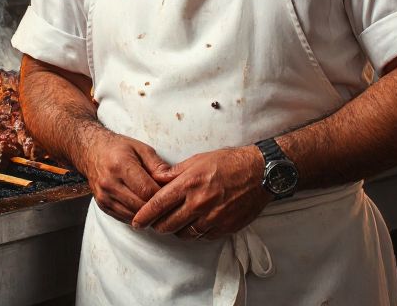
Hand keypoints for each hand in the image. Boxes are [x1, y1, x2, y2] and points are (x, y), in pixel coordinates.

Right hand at [75, 131, 172, 223]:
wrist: (91, 151)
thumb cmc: (119, 148)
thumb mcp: (141, 148)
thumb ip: (157, 164)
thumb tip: (171, 180)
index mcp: (121, 165)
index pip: (147, 190)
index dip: (163, 195)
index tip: (172, 193)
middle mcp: (110, 183)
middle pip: (140, 206)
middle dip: (157, 206)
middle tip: (168, 202)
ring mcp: (104, 196)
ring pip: (133, 216)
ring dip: (148, 214)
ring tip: (158, 206)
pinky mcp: (102, 205)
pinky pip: (125, 218)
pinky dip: (137, 216)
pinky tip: (144, 207)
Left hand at [130, 146, 268, 240]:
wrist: (259, 172)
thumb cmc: (229, 162)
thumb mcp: (198, 159)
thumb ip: (175, 173)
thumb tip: (156, 180)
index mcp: (188, 184)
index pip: (158, 205)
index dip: (144, 216)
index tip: (137, 222)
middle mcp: (198, 203)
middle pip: (167, 225)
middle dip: (158, 225)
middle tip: (156, 222)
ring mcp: (212, 218)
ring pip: (184, 234)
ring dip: (177, 230)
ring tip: (178, 222)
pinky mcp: (224, 227)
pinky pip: (202, 236)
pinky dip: (196, 232)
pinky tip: (197, 223)